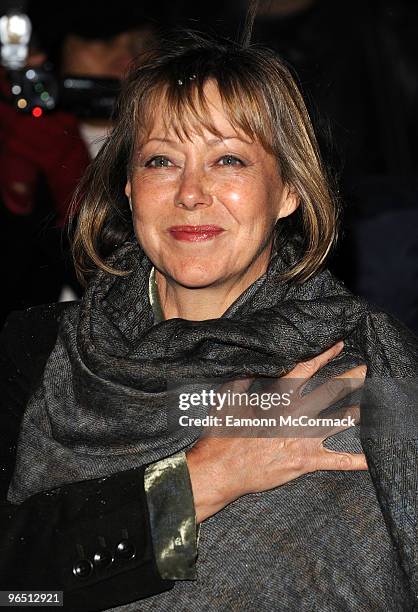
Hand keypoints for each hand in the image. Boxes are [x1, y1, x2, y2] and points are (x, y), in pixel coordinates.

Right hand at [186, 341, 366, 522]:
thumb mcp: (228, 398)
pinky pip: (336, 461)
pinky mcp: (306, 461)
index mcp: (278, 398)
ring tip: (375, 403)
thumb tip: (253, 363)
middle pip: (330, 391)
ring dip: (358, 411)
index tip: (339, 345)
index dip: (324, 355)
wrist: (223, 469)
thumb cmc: (223, 433)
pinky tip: (371, 459)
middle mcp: (296, 415)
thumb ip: (244, 378)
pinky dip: (355, 461)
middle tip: (366, 371)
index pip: (306, 369)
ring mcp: (304, 439)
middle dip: (351, 379)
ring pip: (339, 421)